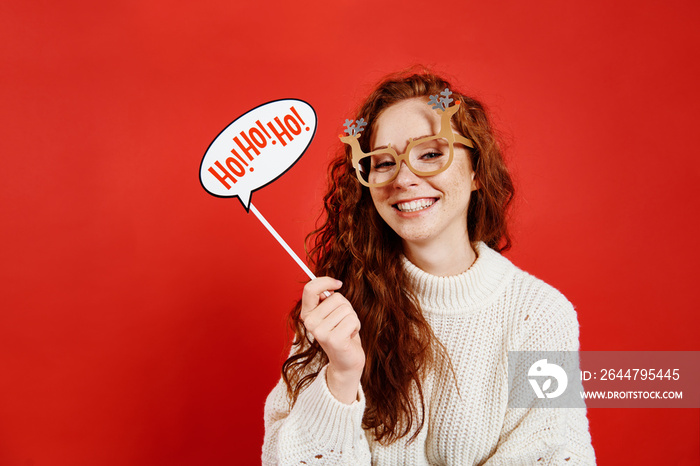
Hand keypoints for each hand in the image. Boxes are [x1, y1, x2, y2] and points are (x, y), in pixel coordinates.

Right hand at [300, 277, 364, 403]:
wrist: (346, 360)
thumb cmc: (341, 332)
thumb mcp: (332, 313)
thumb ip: (328, 299)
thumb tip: (333, 285)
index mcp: (307, 314)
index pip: (310, 289)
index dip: (325, 281)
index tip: (338, 283)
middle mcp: (310, 323)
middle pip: (336, 298)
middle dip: (346, 307)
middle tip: (342, 322)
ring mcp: (320, 332)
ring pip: (346, 309)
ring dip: (352, 318)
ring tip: (346, 330)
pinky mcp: (333, 339)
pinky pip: (352, 319)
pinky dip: (356, 326)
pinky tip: (349, 336)